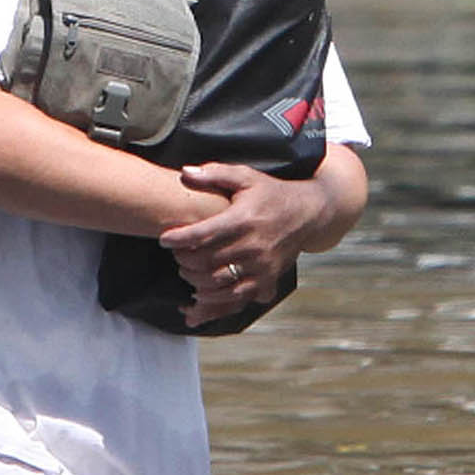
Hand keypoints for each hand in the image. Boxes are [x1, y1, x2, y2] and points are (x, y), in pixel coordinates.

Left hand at [158, 163, 331, 326]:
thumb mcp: (246, 176)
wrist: (308, 213)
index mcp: (244, 218)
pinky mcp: (267, 279)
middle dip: (184, 259)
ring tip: (186, 271)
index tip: (165, 239)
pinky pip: (236, 297)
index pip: (204, 233)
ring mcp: (261, 265)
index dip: (180, 238)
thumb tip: (185, 173)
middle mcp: (253, 244)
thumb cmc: (271, 194)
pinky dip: (214, 300)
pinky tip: (200, 295)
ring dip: (195, 280)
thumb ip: (215, 174)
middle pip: (207, 260)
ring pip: (218, 282)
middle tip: (176, 254)